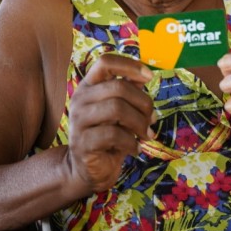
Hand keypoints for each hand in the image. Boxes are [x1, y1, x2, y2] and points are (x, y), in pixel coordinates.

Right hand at [66, 54, 154, 193]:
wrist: (87, 169)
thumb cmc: (108, 136)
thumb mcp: (120, 111)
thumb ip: (129, 92)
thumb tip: (144, 76)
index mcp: (89, 86)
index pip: (105, 62)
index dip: (130, 65)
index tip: (149, 76)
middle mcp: (80, 99)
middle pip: (118, 87)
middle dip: (143, 103)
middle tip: (151, 119)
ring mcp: (79, 121)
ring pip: (117, 109)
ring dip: (139, 123)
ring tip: (145, 135)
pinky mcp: (83, 143)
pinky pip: (114, 135)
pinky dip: (131, 142)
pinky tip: (135, 149)